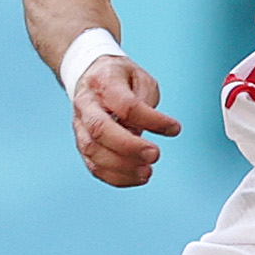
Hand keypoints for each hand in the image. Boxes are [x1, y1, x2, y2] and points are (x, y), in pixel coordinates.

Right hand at [70, 50, 175, 188]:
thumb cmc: (120, 79)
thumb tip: (147, 130)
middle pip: (100, 129)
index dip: (151, 120)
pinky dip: (115, 177)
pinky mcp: (82, 144)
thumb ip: (145, 103)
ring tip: (147, 171)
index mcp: (103, 83)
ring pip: (93, 151)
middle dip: (129, 147)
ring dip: (122, 167)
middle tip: (154, 154)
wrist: (91, 77)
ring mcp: (80, 126)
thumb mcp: (140, 79)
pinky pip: (94, 166)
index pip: (126, 105)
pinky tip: (136, 177)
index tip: (174, 128)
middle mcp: (86, 105)